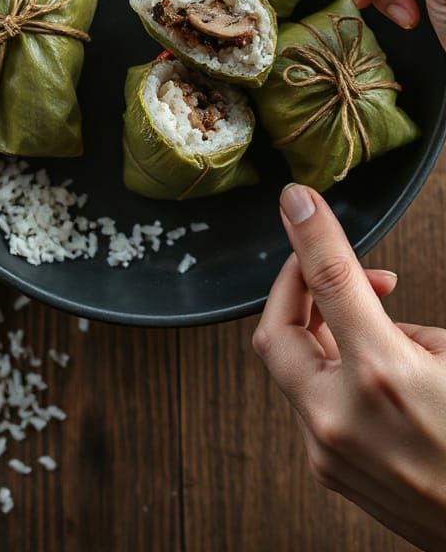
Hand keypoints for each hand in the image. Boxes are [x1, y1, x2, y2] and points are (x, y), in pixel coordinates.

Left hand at [253, 184, 445, 551]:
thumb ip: (398, 319)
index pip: (329, 281)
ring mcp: (327, 453)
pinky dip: (332, 372)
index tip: (298, 202)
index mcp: (380, 378)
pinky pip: (310, 401)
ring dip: (322, 331)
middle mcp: (340, 420)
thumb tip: (365, 300)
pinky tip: (374, 370)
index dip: (310, 233)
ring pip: (292, 366)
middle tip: (336, 271)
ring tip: (381, 326)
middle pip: (276, 330)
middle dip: (298, 289)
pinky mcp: (329, 472)